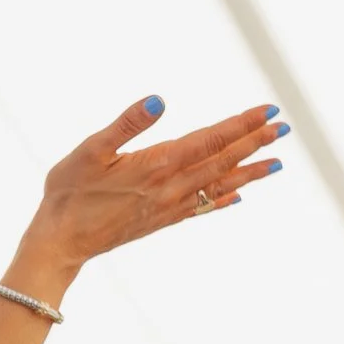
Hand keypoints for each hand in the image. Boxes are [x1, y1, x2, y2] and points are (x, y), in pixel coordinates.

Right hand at [12, 97, 286, 291]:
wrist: (59, 243)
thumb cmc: (68, 191)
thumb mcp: (91, 149)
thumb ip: (127, 123)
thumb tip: (161, 100)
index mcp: (158, 166)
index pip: (210, 141)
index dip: (241, 125)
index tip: (269, 112)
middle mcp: (170, 189)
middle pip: (222, 162)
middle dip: (254, 143)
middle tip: (284, 128)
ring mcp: (168, 208)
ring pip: (218, 186)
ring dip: (249, 172)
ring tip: (276, 162)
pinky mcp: (160, 220)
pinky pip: (201, 208)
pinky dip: (223, 199)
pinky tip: (237, 196)